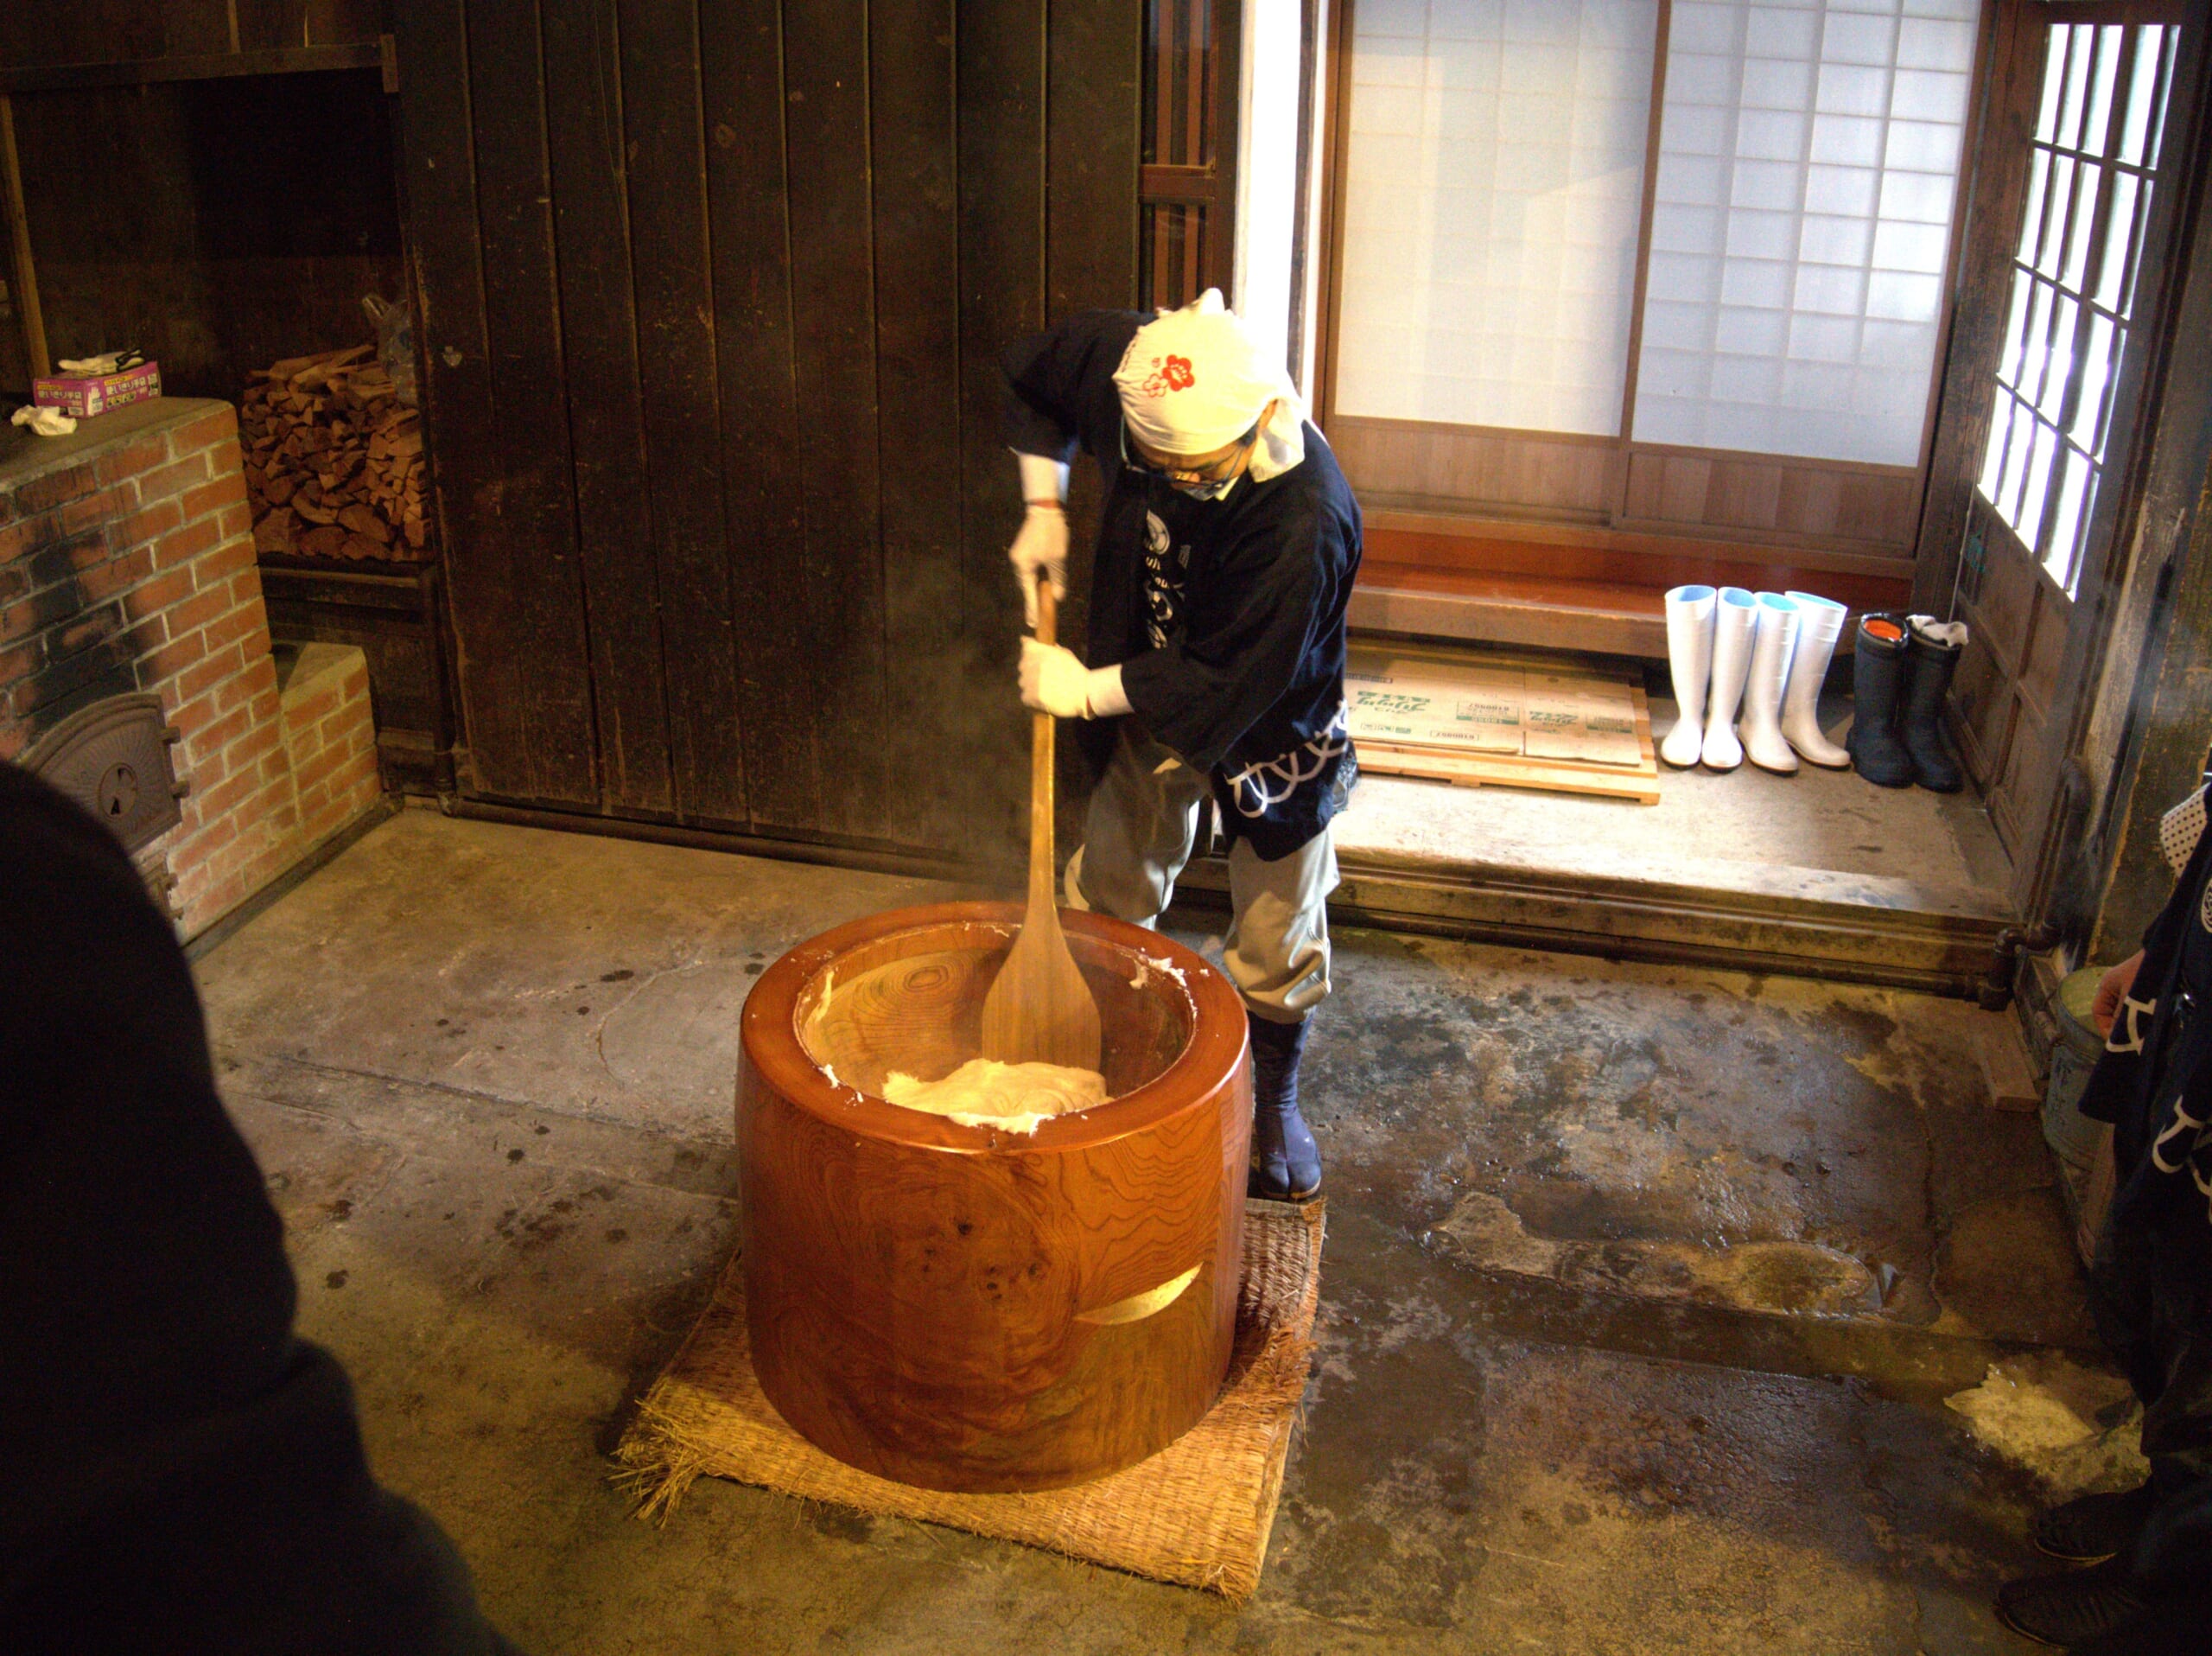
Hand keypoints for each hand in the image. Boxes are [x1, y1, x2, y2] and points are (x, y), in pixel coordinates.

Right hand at [1008, 505, 1066, 628]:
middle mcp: (1017, 561)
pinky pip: (1029, 568)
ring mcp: (1019, 554)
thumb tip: (1057, 597)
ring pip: (1028, 577)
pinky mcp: (1024, 549)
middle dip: (1033, 599)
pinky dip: (1036, 577)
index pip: (1028, 591)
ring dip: (1035, 588)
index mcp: (1023, 565)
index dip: (1032, 608)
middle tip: (1036, 618)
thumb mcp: (1057, 559)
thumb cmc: (1051, 533)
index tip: (1032, 623)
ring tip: (1040, 603)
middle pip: (1026, 584)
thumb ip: (1056, 579)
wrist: (1045, 509)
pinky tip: (1042, 583)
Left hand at [1019, 639, 1091, 717]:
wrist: (1086, 694)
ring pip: (1023, 682)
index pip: (1027, 646)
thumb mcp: (1066, 655)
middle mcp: (1034, 664)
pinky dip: (1032, 699)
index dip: (1028, 649)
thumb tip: (1043, 645)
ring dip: (1031, 685)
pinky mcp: (1031, 696)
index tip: (1029, 649)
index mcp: (1043, 652)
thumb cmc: (1078, 674)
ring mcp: (1031, 680)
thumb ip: (1052, 650)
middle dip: (1030, 669)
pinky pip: (1025, 696)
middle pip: (1022, 665)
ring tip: (1046, 689)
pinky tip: (1044, 698)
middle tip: (1043, 677)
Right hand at [2092, 951, 2144, 1036]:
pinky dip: (2140, 1016)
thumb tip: (2118, 1037)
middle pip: (2111, 1013)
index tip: (2116, 1041)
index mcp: (2106, 987)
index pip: (2098, 1012)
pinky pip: (2136, 1007)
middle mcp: (2114, 988)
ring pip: (2124, 1012)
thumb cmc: (2143, 973)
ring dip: (2131, 1022)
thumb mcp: (2131, 996)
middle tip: (2130, 1040)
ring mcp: (2128, 989)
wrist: (2164, 955)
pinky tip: (2147, 1022)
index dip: (2104, 1028)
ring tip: (2140, 1033)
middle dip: (2119, 1027)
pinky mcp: (2141, 991)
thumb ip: (2122, 1016)